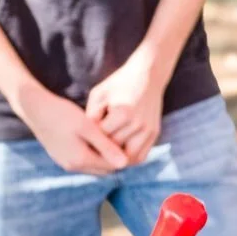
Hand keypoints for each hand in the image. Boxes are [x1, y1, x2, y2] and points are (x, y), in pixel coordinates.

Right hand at [12, 81, 128, 174]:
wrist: (35, 108)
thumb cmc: (62, 114)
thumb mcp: (87, 127)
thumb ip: (106, 146)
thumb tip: (124, 163)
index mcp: (81, 160)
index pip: (111, 166)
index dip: (124, 156)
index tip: (131, 140)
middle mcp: (73, 166)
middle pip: (103, 169)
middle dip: (114, 158)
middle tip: (125, 141)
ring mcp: (66, 163)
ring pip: (93, 165)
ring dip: (104, 156)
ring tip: (112, 139)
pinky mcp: (61, 157)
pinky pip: (84, 161)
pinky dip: (93, 154)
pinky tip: (97, 139)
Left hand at [85, 49, 166, 164]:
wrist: (148, 76)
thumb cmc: (118, 84)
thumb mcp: (98, 95)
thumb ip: (91, 116)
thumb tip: (87, 139)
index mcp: (123, 112)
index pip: (101, 136)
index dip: (90, 138)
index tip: (82, 139)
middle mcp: (138, 124)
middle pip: (114, 148)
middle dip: (101, 149)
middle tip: (89, 149)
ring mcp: (149, 130)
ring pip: (128, 158)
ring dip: (115, 158)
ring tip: (104, 153)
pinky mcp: (155, 134)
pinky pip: (140, 156)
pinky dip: (129, 159)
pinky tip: (118, 154)